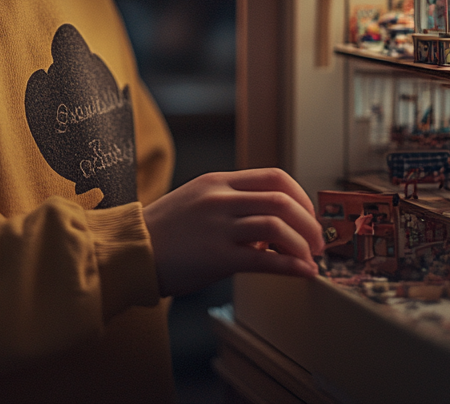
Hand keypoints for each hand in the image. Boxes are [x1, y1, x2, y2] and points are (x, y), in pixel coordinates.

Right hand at [142, 168, 324, 297]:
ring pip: (276, 226)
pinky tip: (302, 273)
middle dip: (309, 222)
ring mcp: (219, 227)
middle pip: (281, 199)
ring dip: (303, 244)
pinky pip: (264, 260)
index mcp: (218, 182)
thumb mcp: (197, 201)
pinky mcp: (216, 257)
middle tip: (318, 241)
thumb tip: (269, 230)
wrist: (131, 250)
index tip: (309, 214)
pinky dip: (290, 266)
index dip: (301, 196)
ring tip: (311, 259)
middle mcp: (220, 199)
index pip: (274, 177)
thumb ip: (231, 206)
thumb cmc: (164, 231)